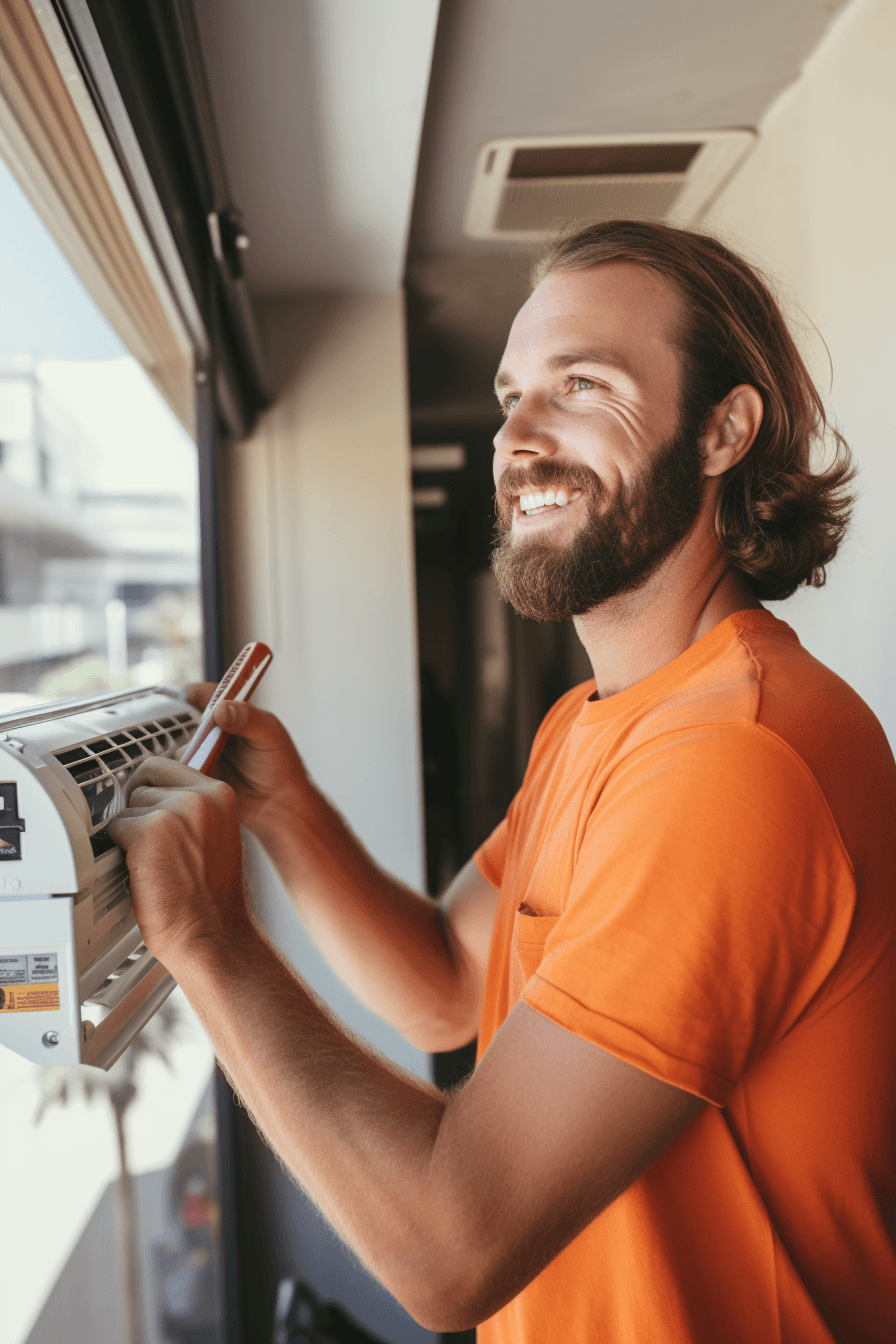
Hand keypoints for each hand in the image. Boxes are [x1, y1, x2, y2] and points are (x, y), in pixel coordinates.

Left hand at [106, 758, 250, 969]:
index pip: (165, 765)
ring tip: (155, 862)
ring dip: (132, 833)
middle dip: (139, 809)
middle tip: (151, 841)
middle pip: (142, 780)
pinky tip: (145, 871)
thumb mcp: (215, 835)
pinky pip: (115, 829)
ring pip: (128, 806)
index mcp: (220, 793)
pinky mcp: (149, 833)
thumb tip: (151, 792)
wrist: (212, 933)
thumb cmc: (210, 895)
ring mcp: (175, 812)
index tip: (150, 806)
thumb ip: (190, 807)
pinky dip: (121, 851)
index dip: (150, 788)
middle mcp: (200, 797)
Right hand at [184, 683, 311, 839]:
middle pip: (184, 719)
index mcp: (230, 712)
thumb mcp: (269, 734)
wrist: (279, 803)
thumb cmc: (280, 764)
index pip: (203, 693)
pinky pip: (181, 771)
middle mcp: (212, 731)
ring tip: (205, 760)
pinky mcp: (198, 776)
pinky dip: (184, 772)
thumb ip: (247, 718)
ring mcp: (203, 754)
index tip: (186, 699)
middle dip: (179, 725)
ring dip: (186, 752)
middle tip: (194, 735)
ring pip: (180, 746)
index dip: (191, 693)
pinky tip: (199, 777)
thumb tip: (220, 709)